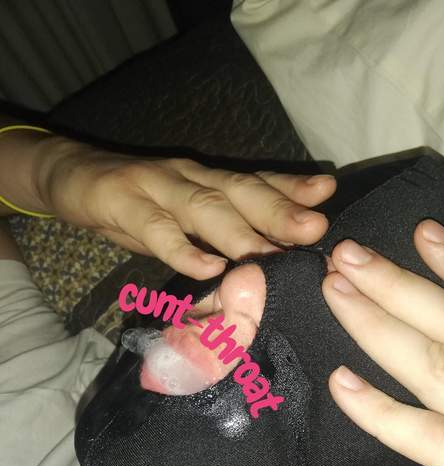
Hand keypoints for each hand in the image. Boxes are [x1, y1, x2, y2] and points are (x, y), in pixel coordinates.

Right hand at [39, 139, 335, 278]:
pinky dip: (182, 247)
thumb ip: (220, 229)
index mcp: (209, 181)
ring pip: (203, 206)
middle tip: (314, 228)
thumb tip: (266, 256)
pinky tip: (206, 266)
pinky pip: (155, 227)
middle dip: (278, 210)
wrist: (71, 177)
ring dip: (238, 232)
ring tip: (268, 255)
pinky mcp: (122, 201)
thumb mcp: (184, 214)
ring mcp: (157, 187)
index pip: (255, 182)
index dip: (291, 188)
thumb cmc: (138, 203)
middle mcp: (191, 177)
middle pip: (239, 191)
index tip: (327, 194)